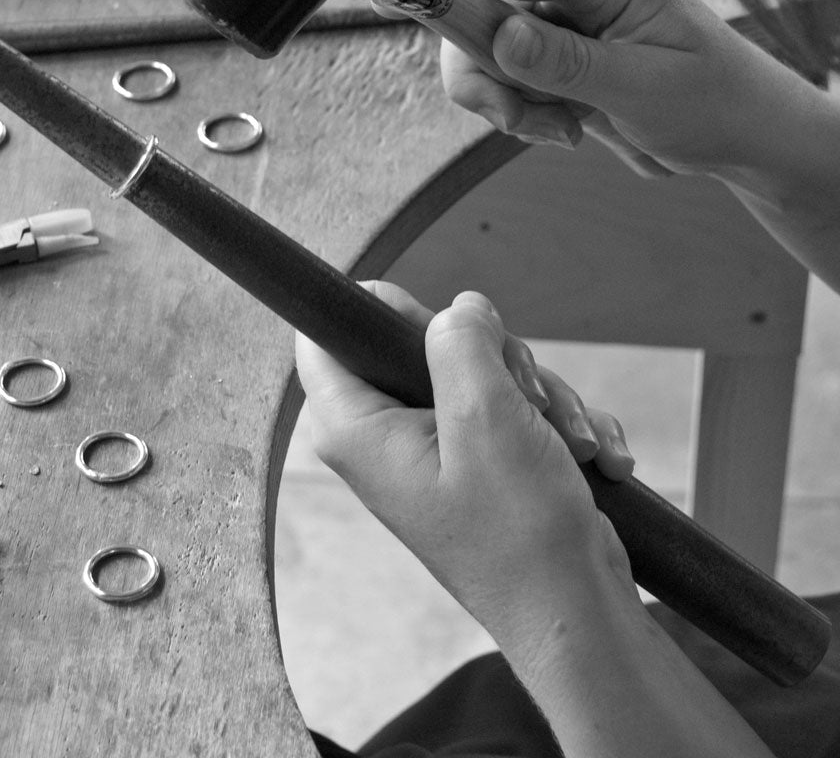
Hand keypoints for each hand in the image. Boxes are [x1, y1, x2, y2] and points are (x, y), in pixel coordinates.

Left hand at [295, 281, 634, 646]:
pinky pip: (511, 407)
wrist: (578, 615)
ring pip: (479, 370)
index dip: (384, 310)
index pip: (328, 331)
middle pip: (420, 340)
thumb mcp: (485, 415)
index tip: (442, 329)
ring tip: (570, 441)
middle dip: (493, 359)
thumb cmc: (520, 533)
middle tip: (525, 394)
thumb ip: (459, 340)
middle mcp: (383, 435)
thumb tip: (460, 307)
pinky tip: (594, 459)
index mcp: (355, 426)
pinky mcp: (476, 460)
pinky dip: (556, 425)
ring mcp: (433, 448)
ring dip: (539, 396)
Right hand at [436, 0, 796, 179]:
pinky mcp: (550, 49)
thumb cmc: (712, 102)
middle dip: (483, 74)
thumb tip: (500, 37)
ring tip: (561, 129)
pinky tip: (566, 127)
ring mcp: (558, 15)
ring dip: (506, 101)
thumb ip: (567, 63)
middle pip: (475, 11)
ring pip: (480, 51)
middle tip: (516, 120)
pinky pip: (500, 76)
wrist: (740, 134)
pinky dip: (518, 110)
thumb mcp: (643, 87)